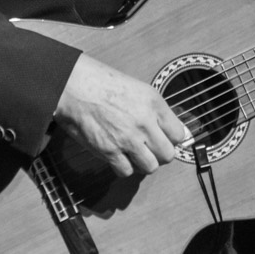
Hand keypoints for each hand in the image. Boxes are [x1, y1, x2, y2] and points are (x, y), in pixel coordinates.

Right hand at [53, 54, 190, 176]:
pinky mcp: (110, 151)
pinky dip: (123, 167)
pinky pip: (126, 171)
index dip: (171, 139)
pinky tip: (118, 156)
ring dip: (143, 163)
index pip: (179, 134)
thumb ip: (153, 109)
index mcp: (154, 103)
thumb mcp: (137, 89)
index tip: (164, 139)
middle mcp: (145, 122)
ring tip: (134, 154)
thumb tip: (164, 128)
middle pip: (168, 154)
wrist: (75, 86)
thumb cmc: (101, 83)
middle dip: (159, 154)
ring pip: (150, 167)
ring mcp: (128, 138)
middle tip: (150, 149)